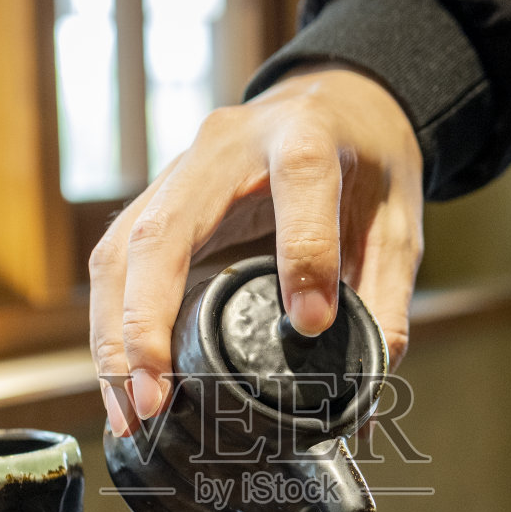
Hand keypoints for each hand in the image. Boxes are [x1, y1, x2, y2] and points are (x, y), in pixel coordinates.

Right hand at [89, 65, 423, 435]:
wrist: (335, 100)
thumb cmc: (364, 161)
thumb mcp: (397, 220)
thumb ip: (386, 294)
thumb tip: (370, 383)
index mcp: (305, 134)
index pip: (299, 180)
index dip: (303, 253)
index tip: (310, 324)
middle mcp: (227, 147)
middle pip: (164, 229)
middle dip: (146, 322)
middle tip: (154, 399)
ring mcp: (180, 170)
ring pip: (121, 251)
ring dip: (114, 337)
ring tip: (129, 410)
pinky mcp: (158, 199)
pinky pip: (117, 263)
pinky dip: (113, 327)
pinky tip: (122, 383)